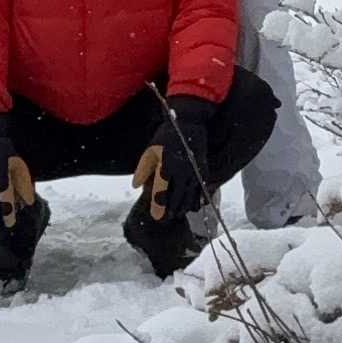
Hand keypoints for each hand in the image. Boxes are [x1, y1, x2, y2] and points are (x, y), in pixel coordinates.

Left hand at [153, 92, 217, 210]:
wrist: (189, 124)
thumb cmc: (166, 136)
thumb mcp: (150, 151)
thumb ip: (143, 170)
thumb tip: (138, 187)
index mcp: (166, 167)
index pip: (162, 194)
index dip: (159, 207)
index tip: (156, 215)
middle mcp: (182, 172)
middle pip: (177, 199)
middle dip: (171, 211)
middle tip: (167, 219)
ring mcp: (195, 171)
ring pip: (190, 197)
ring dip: (184, 208)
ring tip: (179, 214)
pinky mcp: (204, 170)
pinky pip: (202, 190)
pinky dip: (198, 200)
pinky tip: (195, 206)